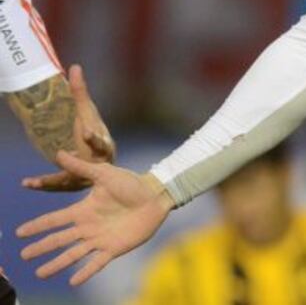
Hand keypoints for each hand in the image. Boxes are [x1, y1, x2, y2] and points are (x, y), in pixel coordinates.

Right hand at [17, 152, 172, 285]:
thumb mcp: (104, 173)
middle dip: (41, 247)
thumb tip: (59, 153)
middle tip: (24, 255)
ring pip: (73, 254)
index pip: (55, 220)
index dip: (37, 226)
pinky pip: (97, 263)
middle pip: (59, 239)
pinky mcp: (114, 248)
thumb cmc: (131, 183)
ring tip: (40, 274)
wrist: (156, 194)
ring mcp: (100, 239)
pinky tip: (74, 281)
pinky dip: (85, 272)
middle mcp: (88, 227)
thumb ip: (81, 167)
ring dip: (57, 264)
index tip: (20, 232)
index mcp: (83, 210)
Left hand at [23, 65, 115, 191]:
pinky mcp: (73, 183)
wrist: (99, 159)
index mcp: (103, 144)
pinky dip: (44, 184)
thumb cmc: (92, 130)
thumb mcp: (87, 112)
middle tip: (62, 157)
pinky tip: (27, 182)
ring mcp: (86, 175)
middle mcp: (97, 162)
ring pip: (69, 179)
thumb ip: (80, 92)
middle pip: (88, 165)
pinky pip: (57, 185)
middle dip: (76, 163)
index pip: (101, 141)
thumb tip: (75, 66)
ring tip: (34, 181)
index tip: (87, 133)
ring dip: (52, 180)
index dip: (95, 138)